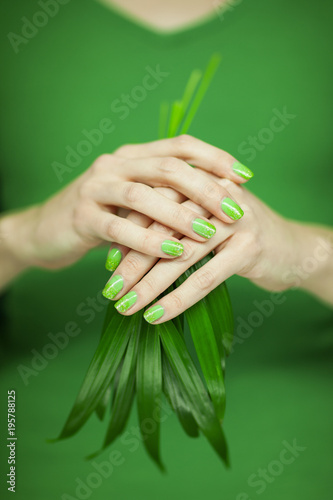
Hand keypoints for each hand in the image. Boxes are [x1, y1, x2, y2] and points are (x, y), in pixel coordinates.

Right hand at [0, 136, 251, 278]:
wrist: (45, 231)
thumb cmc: (100, 218)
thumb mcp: (133, 202)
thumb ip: (163, 195)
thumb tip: (214, 202)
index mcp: (132, 155)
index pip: (180, 145)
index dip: (216, 158)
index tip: (245, 176)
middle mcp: (114, 164)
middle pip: (168, 167)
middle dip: (207, 188)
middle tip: (236, 210)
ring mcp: (95, 188)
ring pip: (143, 194)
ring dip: (180, 215)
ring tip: (210, 234)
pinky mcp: (81, 216)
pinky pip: (120, 228)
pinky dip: (149, 241)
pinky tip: (174, 253)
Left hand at [103, 173, 332, 319]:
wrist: (292, 248)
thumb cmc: (239, 239)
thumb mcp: (205, 224)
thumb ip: (173, 225)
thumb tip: (125, 251)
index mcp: (200, 182)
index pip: (154, 203)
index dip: (128, 234)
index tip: (107, 263)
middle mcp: (216, 193)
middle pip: (162, 228)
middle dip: (132, 261)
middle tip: (110, 290)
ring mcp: (235, 218)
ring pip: (181, 254)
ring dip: (149, 284)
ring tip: (125, 307)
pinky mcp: (250, 246)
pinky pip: (206, 276)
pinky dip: (178, 299)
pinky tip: (156, 317)